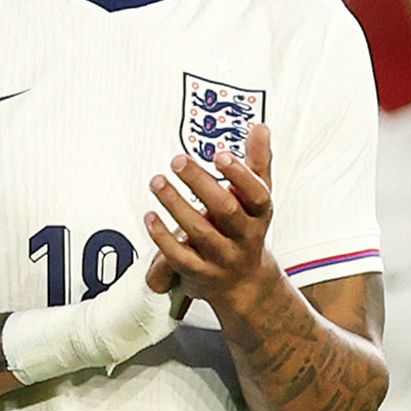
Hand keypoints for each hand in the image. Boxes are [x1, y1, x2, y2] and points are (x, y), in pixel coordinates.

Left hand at [150, 122, 282, 319]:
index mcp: (259, 215)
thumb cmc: (247, 229)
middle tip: (177, 160)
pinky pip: (178, 255)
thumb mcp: (258, 198)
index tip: (220, 155)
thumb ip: (258, 162)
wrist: (245, 285)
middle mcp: (243, 237)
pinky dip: (162, 236)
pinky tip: (150, 215)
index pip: (257, 195)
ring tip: (157, 180)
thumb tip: (260, 126)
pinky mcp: (197, 273)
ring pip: (198, 231)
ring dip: (175, 203)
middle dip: (200, 183)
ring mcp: (220, 257)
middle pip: (225, 210)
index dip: (240, 175)